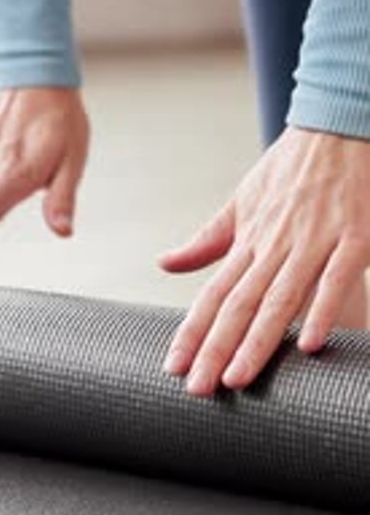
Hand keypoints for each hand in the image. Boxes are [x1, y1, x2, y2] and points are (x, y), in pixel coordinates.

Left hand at [159, 126, 369, 395]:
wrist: (337, 126)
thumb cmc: (290, 168)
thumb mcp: (241, 200)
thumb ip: (207, 238)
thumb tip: (164, 263)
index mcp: (249, 240)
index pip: (214, 294)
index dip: (194, 331)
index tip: (174, 366)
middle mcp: (275, 244)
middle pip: (240, 304)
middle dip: (216, 347)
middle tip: (198, 388)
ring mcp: (314, 240)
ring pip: (281, 296)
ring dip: (258, 339)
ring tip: (238, 376)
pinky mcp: (354, 236)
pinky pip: (336, 278)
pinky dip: (322, 309)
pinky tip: (308, 344)